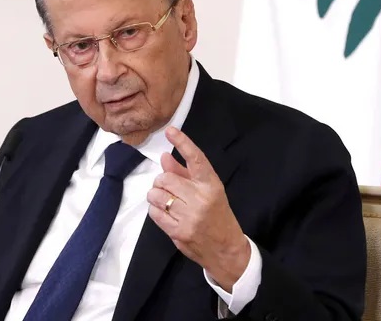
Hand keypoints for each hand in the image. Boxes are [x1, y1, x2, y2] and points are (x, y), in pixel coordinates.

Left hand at [147, 126, 250, 291]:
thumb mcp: (208, 192)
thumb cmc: (218, 216)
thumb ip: (185, 173)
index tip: (170, 131)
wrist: (226, 250)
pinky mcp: (178, 232)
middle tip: (167, 186)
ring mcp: (189, 217)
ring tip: (166, 200)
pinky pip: (154, 212)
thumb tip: (165, 157)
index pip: (196, 159)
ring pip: (157, 195)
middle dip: (161, 181)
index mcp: (211, 185)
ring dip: (156, 195)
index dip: (183, 142)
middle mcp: (201, 199)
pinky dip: (155, 209)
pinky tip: (164, 211)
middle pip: (166, 178)